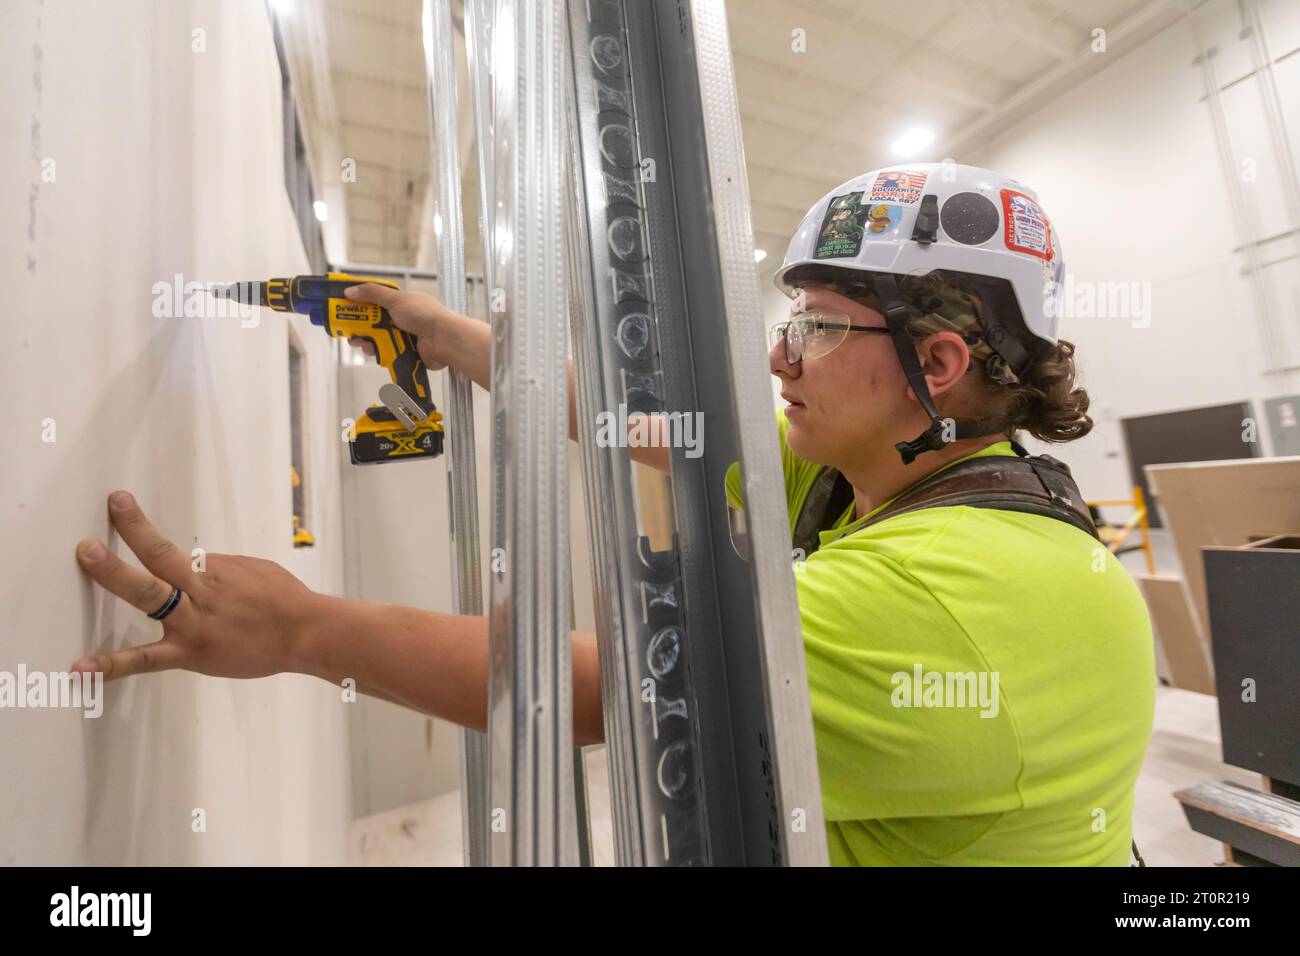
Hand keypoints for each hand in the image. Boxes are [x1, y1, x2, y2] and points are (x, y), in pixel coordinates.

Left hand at [73, 491, 318, 681]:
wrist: (306, 633)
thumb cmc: (285, 600)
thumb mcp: (253, 571)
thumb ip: (218, 570)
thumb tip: (192, 567)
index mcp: (214, 572)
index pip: (167, 548)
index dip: (138, 526)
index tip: (117, 504)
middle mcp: (199, 593)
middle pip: (157, 561)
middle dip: (126, 539)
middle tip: (94, 530)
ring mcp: (191, 624)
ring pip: (148, 598)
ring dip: (114, 576)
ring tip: (87, 560)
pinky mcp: (190, 654)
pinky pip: (146, 660)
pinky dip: (113, 665)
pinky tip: (81, 667)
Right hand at [343, 284, 467, 370]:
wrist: (443, 339)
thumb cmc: (426, 316)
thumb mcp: (396, 299)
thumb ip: (372, 293)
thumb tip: (351, 290)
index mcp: (401, 303)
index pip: (375, 303)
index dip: (359, 306)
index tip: (344, 308)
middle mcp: (402, 320)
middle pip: (373, 323)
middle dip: (359, 327)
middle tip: (348, 330)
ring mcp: (404, 336)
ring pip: (378, 339)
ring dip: (368, 341)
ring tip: (362, 342)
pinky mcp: (405, 352)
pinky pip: (386, 352)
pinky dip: (379, 352)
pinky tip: (375, 352)